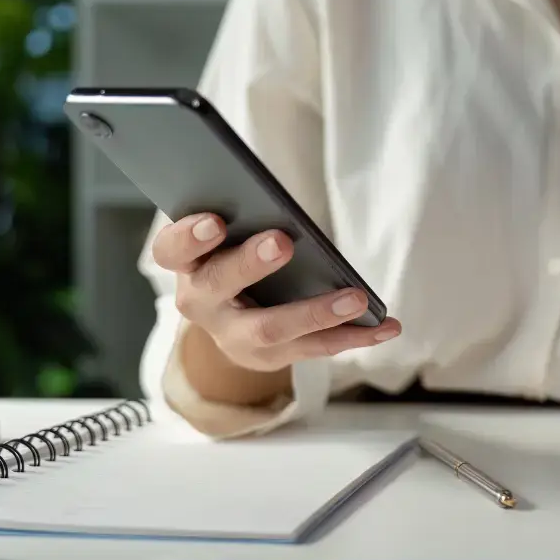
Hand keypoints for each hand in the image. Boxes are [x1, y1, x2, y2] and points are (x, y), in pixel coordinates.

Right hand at [152, 213, 401, 372]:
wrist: (229, 321)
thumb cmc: (231, 259)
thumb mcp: (226, 239)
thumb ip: (243, 219)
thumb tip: (279, 203)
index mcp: (187, 265)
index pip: (172, 250)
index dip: (189, 237)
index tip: (214, 221)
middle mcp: (204, 303)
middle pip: (219, 285)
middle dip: (250, 263)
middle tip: (282, 242)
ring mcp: (236, 336)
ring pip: (271, 328)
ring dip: (316, 312)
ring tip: (356, 298)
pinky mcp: (273, 356)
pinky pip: (316, 348)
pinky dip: (356, 336)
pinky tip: (387, 326)